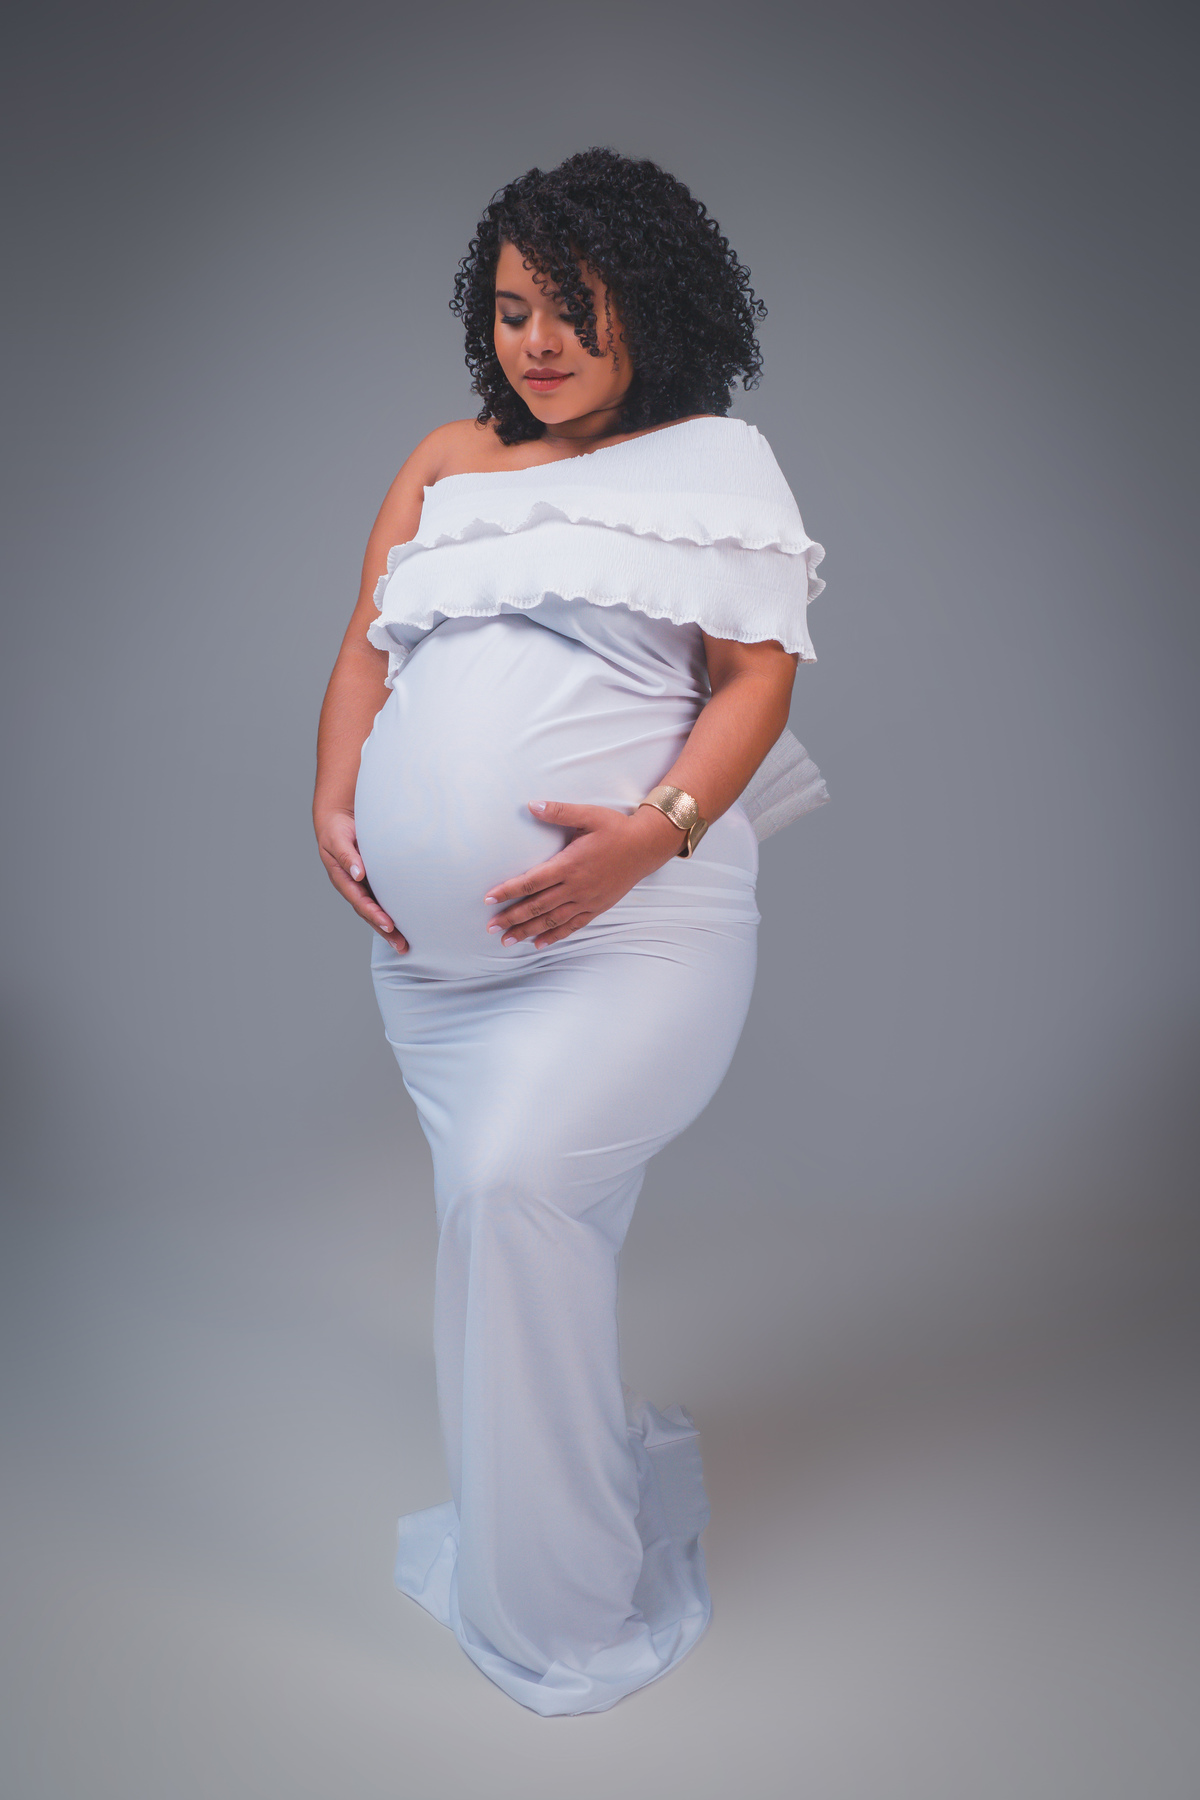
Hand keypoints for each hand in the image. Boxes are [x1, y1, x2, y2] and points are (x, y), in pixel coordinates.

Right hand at [316, 807, 409, 951]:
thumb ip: (347, 856)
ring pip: (376, 910)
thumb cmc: (337, 829)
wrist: (338, 819)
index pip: (359, 901)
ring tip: (403, 944)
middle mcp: (353, 886)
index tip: (388, 925)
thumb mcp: (338, 839)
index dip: (373, 914)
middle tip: (400, 945)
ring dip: (389, 928)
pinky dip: (393, 911)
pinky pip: (383, 898)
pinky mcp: (373, 880)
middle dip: (384, 930)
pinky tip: (406, 924)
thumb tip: (358, 874)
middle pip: (369, 913)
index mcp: (342, 879)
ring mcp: (363, 885)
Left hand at [484, 800, 684, 946]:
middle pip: (537, 906)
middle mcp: (576, 886)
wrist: (646, 847)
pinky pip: (572, 926)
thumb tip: (531, 805)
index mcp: (570, 864)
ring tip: (508, 940)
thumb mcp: (588, 815)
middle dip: (512, 917)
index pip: (532, 881)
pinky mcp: (596, 907)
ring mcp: (587, 900)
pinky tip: (538, 943)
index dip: (508, 890)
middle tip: (491, 927)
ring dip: (528, 931)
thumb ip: (558, 812)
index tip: (489, 898)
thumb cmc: (616, 829)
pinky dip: (554, 936)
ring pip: (552, 920)